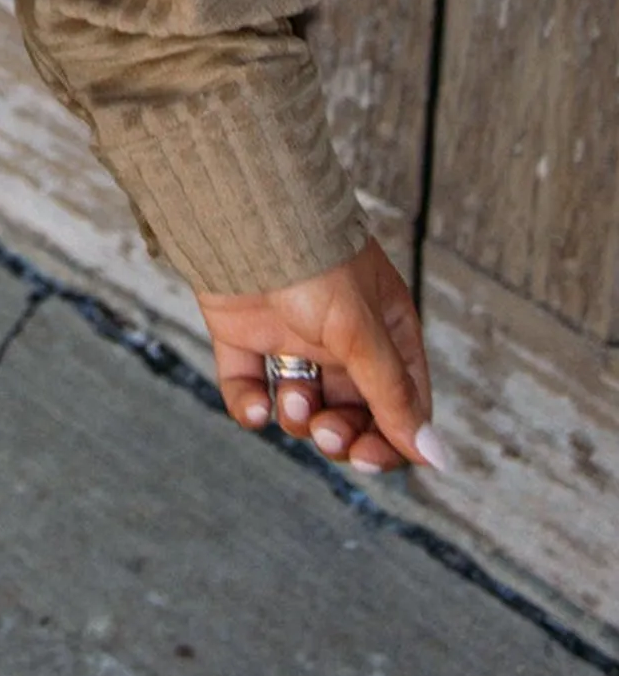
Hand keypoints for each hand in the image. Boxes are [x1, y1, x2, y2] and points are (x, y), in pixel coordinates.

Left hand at [195, 237, 445, 474]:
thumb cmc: (312, 260)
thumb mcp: (361, 331)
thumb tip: (434, 458)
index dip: (388, 440)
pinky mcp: (243, 338)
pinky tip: (256, 408)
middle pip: (351, 415)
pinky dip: (250, 408)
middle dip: (340, 433)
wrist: (241, 217)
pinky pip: (248, 391)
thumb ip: (393, 395)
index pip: (399, 405)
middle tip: (326, 431)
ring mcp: (290, 339)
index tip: (366, 457)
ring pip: (302, 408)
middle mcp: (339, 340)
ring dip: (298, 416)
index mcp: (382, 332)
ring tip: (291, 396)